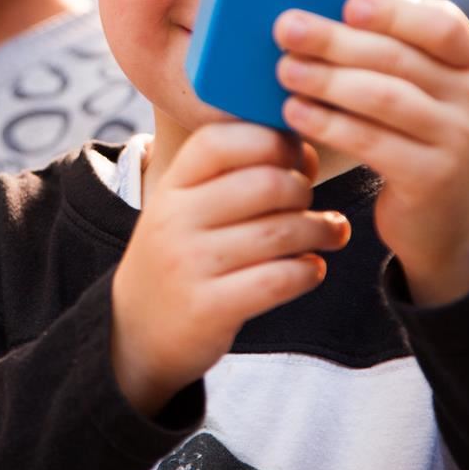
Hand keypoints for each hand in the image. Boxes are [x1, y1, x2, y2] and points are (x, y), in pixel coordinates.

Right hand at [110, 123, 349, 416]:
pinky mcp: (208, 308)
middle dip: (304, 190)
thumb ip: (233, 176)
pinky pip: (278, 279)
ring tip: (331, 233)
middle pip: (265, 183)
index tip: (296, 158)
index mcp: (172, 186)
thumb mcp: (186, 207)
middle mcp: (175, 219)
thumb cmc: (181, 257)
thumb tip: (304, 151)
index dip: (271, 140)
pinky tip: (312, 268)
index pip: (221, 140)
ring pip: (280, 232)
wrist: (136, 329)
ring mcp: (189, 264)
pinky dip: (308, 271)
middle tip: (312, 204)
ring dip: (320, 231)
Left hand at [274, 0, 468, 306]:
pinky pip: (372, 142)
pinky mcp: (430, 177)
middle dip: (337, 41)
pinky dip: (329, 123)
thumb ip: (389, 52)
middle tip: (287, 29)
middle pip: (399, 59)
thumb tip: (316, 15)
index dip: (395, 12)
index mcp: (467, 63)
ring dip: (328, 80)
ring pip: (384, 98)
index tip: (347, 4)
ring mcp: (456, 139)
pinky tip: (295, 112)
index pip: (442, 25)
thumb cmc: (415, 133)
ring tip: (285, 70)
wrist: (451, 214)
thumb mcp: (422, 89)